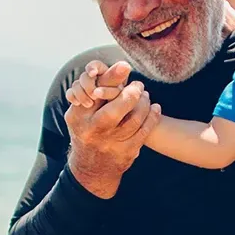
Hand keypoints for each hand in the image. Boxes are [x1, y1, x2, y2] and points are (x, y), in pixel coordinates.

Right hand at [64, 61, 161, 197]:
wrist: (90, 168)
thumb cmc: (87, 129)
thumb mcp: (81, 112)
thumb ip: (96, 91)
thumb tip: (120, 66)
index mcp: (80, 116)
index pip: (96, 93)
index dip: (112, 78)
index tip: (126, 67)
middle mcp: (93, 130)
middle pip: (117, 107)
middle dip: (132, 93)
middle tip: (139, 85)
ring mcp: (110, 143)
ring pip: (134, 119)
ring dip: (143, 103)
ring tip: (145, 95)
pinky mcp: (126, 152)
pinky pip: (144, 132)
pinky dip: (152, 117)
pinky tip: (155, 108)